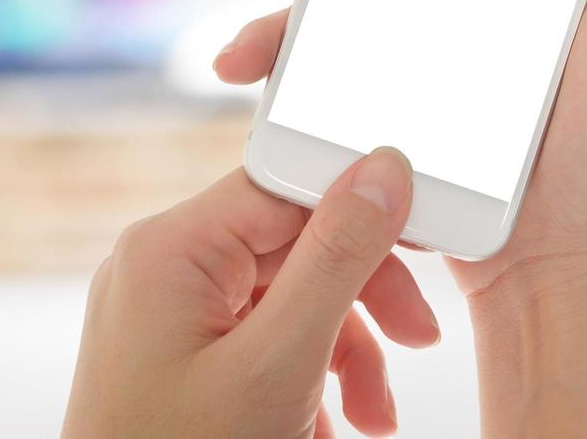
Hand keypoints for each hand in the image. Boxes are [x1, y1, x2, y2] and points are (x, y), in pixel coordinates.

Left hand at [63, 149, 435, 438]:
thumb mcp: (279, 361)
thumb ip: (336, 258)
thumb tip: (383, 172)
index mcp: (170, 250)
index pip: (290, 186)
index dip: (365, 209)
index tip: (422, 240)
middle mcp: (164, 270)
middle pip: (301, 244)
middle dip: (366, 299)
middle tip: (416, 336)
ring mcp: (172, 316)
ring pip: (296, 294)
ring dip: (350, 349)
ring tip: (373, 409)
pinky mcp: (185, 355)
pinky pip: (270, 333)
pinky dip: (314, 372)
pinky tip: (332, 418)